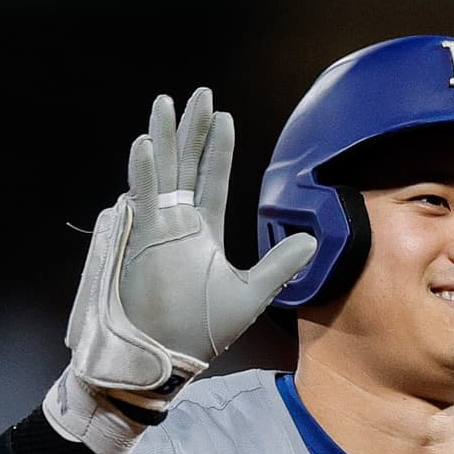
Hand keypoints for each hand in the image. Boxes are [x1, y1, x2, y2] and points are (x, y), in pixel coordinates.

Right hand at [49, 89, 316, 453]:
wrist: (165, 359)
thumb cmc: (201, 333)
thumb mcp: (251, 295)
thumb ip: (280, 265)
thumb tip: (314, 240)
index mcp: (202, 232)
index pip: (212, 179)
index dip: (218, 148)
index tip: (224, 116)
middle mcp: (178, 224)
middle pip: (185, 165)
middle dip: (192, 129)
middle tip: (198, 93)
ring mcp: (156, 229)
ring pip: (162, 172)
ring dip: (165, 138)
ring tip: (167, 103)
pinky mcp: (140, 241)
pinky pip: (142, 200)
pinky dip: (145, 174)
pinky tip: (148, 146)